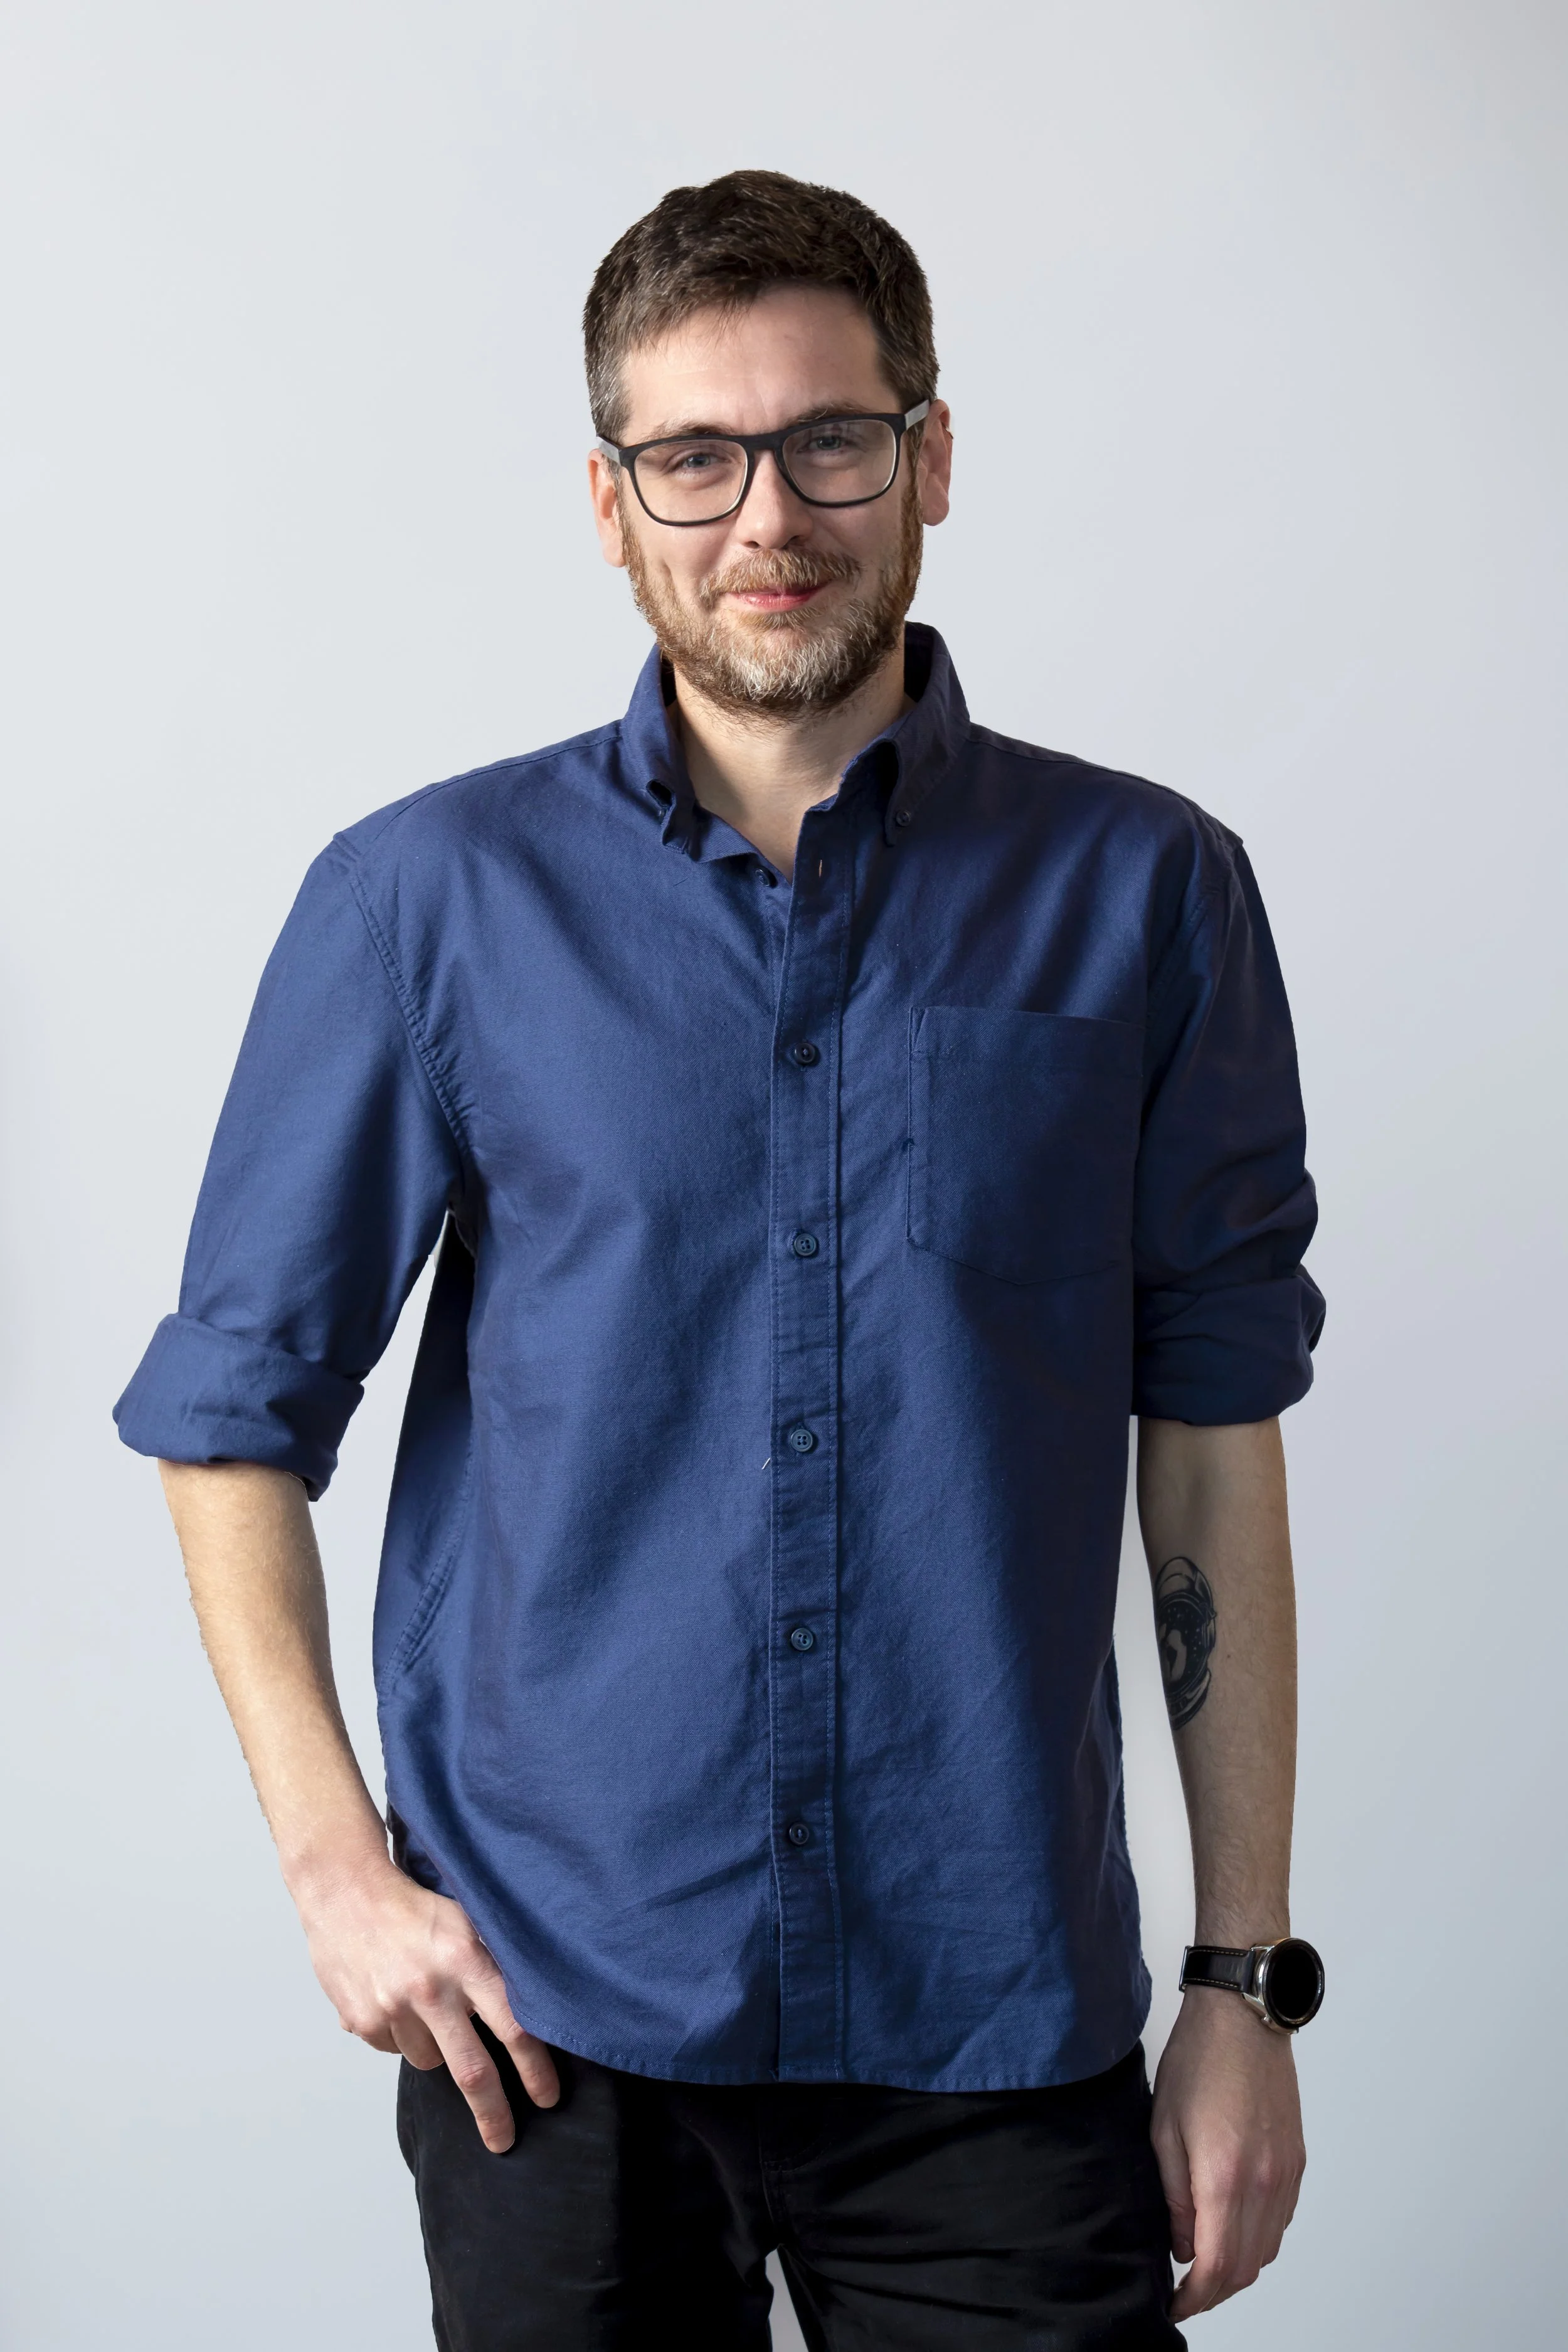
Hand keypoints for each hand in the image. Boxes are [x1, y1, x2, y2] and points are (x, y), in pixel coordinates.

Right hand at [294, 1855, 560, 2150]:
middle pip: (473, 2070)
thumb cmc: (415, 1905)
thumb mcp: (467, 1919)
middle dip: (494, 2112)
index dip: (536, 2069)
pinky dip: (403, 2037)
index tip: (547, 2097)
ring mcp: (393, 2009)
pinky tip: (396, 2000)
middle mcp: (432, 1989)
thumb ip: (495, 1963)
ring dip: (439, 2049)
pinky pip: (396, 2050)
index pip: (515, 2027)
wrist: (345, 1891)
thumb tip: (533, 2011)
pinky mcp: (363, 2022)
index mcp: (466, 1959)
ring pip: (432, 2060)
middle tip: (505, 2139)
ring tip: (428, 2007)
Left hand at [1150, 1988, 1304, 2319]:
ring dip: (1238, 2267)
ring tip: (1205, 2263)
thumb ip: (1173, 2197)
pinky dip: (1259, 2238)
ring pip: (1267, 2249)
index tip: (1174, 2305)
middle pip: (1247, 2268)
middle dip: (1215, 2291)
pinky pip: (1281, 2221)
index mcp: (1225, 2177)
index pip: (1216, 2267)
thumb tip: (1184, 2245)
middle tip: (1186, 2292)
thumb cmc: (1198, 2062)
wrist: (1243, 2017)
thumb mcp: (1164, 2130)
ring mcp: (1286, 2173)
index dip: (1195, 2298)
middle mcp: (1265, 2183)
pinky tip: (1234, 2227)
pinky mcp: (1296, 2160)